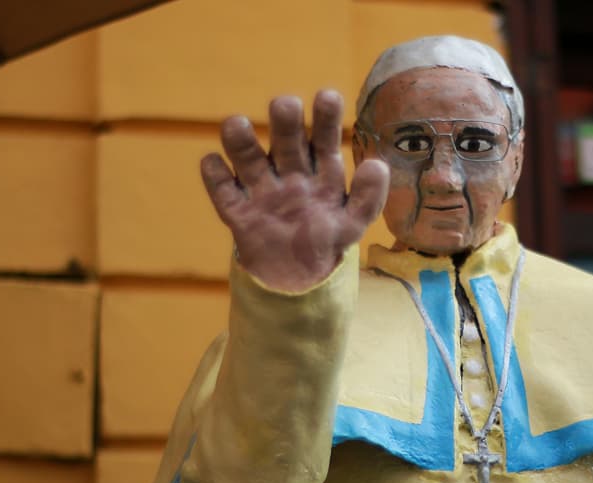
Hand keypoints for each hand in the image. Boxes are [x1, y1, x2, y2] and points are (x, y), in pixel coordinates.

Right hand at [200, 90, 388, 291]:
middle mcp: (290, 172)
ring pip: (248, 158)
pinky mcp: (238, 210)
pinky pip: (223, 190)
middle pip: (286, 142)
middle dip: (285, 123)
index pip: (324, 139)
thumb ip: (369, 198)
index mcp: (321, 171)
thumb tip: (378, 165)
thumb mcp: (353, 223)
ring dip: (240, 141)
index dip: (326, 118)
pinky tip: (214, 164)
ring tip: (236, 125)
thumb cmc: (327, 239)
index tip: (328, 96)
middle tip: (285, 104)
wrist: (298, 276)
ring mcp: (262, 189)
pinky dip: (215, 175)